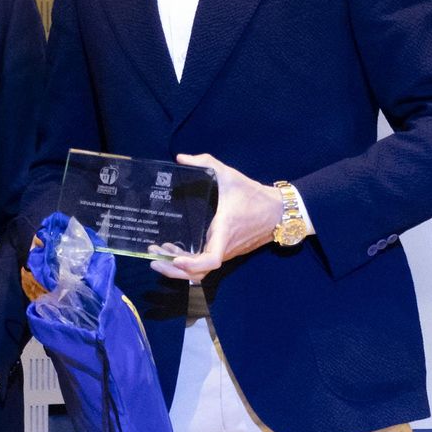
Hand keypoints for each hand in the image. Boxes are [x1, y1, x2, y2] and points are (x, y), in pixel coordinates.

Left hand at [152, 152, 281, 283]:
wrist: (278, 211)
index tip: (176, 259)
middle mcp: (224, 247)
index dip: (192, 264)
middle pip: (199, 273)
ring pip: (201, 272)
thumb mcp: (229, 175)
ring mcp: (226, 252)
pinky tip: (173, 250)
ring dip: (178, 268)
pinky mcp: (226, 251)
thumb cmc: (253, 195)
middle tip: (153, 260)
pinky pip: (205, 264)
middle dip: (174, 271)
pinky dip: (188, 262)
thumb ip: (205, 163)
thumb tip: (180, 158)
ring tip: (157, 256)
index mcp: (224, 231)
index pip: (211, 260)